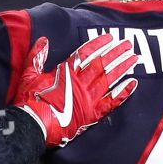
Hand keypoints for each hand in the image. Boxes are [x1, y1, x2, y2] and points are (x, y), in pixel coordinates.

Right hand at [11, 33, 138, 149]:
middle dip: (116, 52)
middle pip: (102, 64)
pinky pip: (111, 102)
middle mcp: (80, 83)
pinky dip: (123, 92)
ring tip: (133, 58)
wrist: (33, 126)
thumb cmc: (29, 102)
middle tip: (128, 44)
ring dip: (122, 67)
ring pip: (109, 79)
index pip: (86, 53)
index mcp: (66, 72)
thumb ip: (37, 57)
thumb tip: (43, 41)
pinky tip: (133, 83)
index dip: (99, 44)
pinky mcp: (91, 115)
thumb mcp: (29, 75)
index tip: (110, 37)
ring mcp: (88, 99)